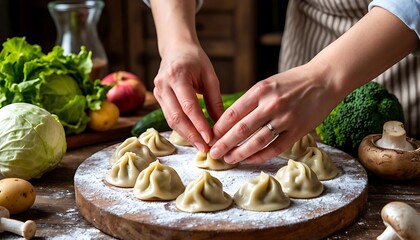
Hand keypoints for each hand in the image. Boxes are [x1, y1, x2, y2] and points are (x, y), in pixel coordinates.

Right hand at [153, 42, 223, 151]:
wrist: (175, 48)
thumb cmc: (195, 60)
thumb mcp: (209, 76)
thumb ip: (214, 100)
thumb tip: (221, 125)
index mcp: (177, 75)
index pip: (188, 106)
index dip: (199, 124)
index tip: (210, 138)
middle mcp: (163, 84)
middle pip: (176, 117)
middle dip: (192, 135)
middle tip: (205, 149)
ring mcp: (157, 92)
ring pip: (171, 120)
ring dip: (186, 135)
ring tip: (201, 146)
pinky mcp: (157, 97)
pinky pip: (169, 117)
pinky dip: (181, 129)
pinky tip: (193, 137)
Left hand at [209, 64, 338, 163]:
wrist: (325, 80)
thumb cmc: (293, 82)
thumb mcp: (268, 83)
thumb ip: (251, 101)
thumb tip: (229, 120)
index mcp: (260, 90)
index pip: (233, 113)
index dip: (219, 128)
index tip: (210, 136)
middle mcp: (271, 104)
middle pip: (241, 129)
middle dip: (224, 144)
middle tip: (213, 153)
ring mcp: (285, 118)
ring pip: (257, 141)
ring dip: (240, 153)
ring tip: (228, 159)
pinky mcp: (298, 130)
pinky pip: (275, 147)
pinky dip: (260, 155)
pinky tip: (250, 160)